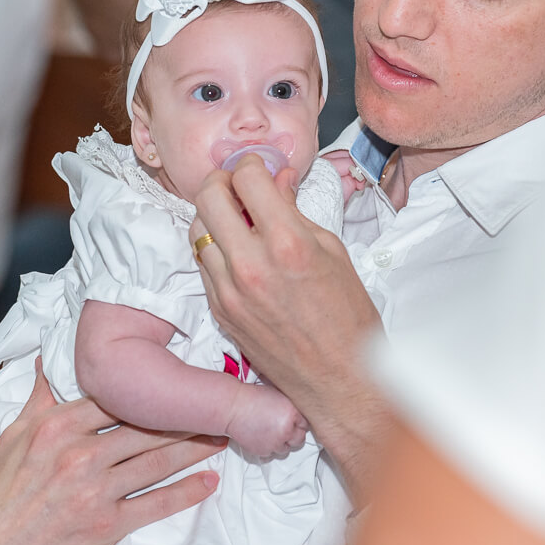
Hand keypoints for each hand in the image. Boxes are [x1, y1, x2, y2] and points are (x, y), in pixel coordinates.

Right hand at [0, 360, 223, 544]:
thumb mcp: (11, 439)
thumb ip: (38, 400)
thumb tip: (47, 362)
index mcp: (57, 427)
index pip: (115, 397)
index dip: (149, 387)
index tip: (175, 380)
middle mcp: (81, 454)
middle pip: (145, 427)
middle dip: (184, 415)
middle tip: (213, 405)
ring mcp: (96, 490)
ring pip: (157, 460)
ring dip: (194, 447)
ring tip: (219, 435)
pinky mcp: (107, 523)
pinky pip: (156, 503)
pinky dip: (187, 492)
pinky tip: (208, 481)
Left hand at [190, 156, 389, 501]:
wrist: (339, 380)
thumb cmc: (347, 317)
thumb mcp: (331, 251)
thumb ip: (295, 211)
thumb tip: (277, 178)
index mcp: (287, 243)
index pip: (247, 178)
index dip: (251, 165)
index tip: (258, 169)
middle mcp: (250, 264)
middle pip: (208, 196)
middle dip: (223, 181)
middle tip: (238, 185)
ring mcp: (228, 290)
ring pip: (197, 228)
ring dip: (214, 215)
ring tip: (237, 220)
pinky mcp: (218, 310)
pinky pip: (203, 263)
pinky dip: (215, 248)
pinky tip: (237, 252)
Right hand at [225, 382, 308, 457]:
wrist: (232, 407)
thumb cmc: (252, 397)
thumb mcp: (277, 394)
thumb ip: (291, 406)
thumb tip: (299, 412)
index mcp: (292, 413)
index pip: (305, 424)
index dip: (298, 422)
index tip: (293, 420)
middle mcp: (286, 430)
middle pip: (299, 440)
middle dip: (293, 435)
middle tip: (285, 428)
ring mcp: (275, 443)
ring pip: (286, 449)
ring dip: (281, 443)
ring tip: (272, 432)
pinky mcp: (264, 451)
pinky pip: (272, 454)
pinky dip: (269, 448)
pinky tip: (263, 437)